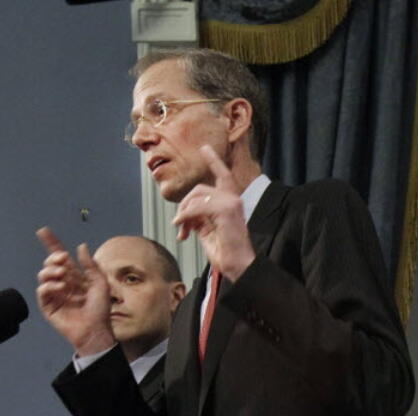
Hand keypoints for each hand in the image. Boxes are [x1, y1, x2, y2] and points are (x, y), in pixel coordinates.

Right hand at [35, 227, 115, 356]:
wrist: (97, 330)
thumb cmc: (101, 309)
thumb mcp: (101, 284)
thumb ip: (91, 266)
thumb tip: (80, 246)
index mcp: (74, 277)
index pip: (60, 257)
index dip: (52, 243)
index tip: (44, 231)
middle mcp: (62, 283)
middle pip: (50, 264)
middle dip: (54, 258)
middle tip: (63, 260)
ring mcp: (54, 294)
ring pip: (44, 275)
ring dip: (51, 270)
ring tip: (63, 274)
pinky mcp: (48, 306)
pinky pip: (42, 290)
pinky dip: (49, 285)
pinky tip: (61, 287)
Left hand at [171, 146, 254, 280]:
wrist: (238, 265)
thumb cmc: (225, 252)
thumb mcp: (207, 230)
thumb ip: (198, 216)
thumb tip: (184, 214)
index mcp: (231, 202)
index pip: (223, 176)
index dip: (214, 161)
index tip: (204, 148)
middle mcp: (233, 199)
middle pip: (200, 189)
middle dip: (184, 205)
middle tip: (178, 224)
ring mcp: (231, 203)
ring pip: (197, 197)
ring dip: (184, 213)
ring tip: (181, 230)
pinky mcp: (226, 210)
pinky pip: (197, 207)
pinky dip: (185, 217)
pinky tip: (182, 229)